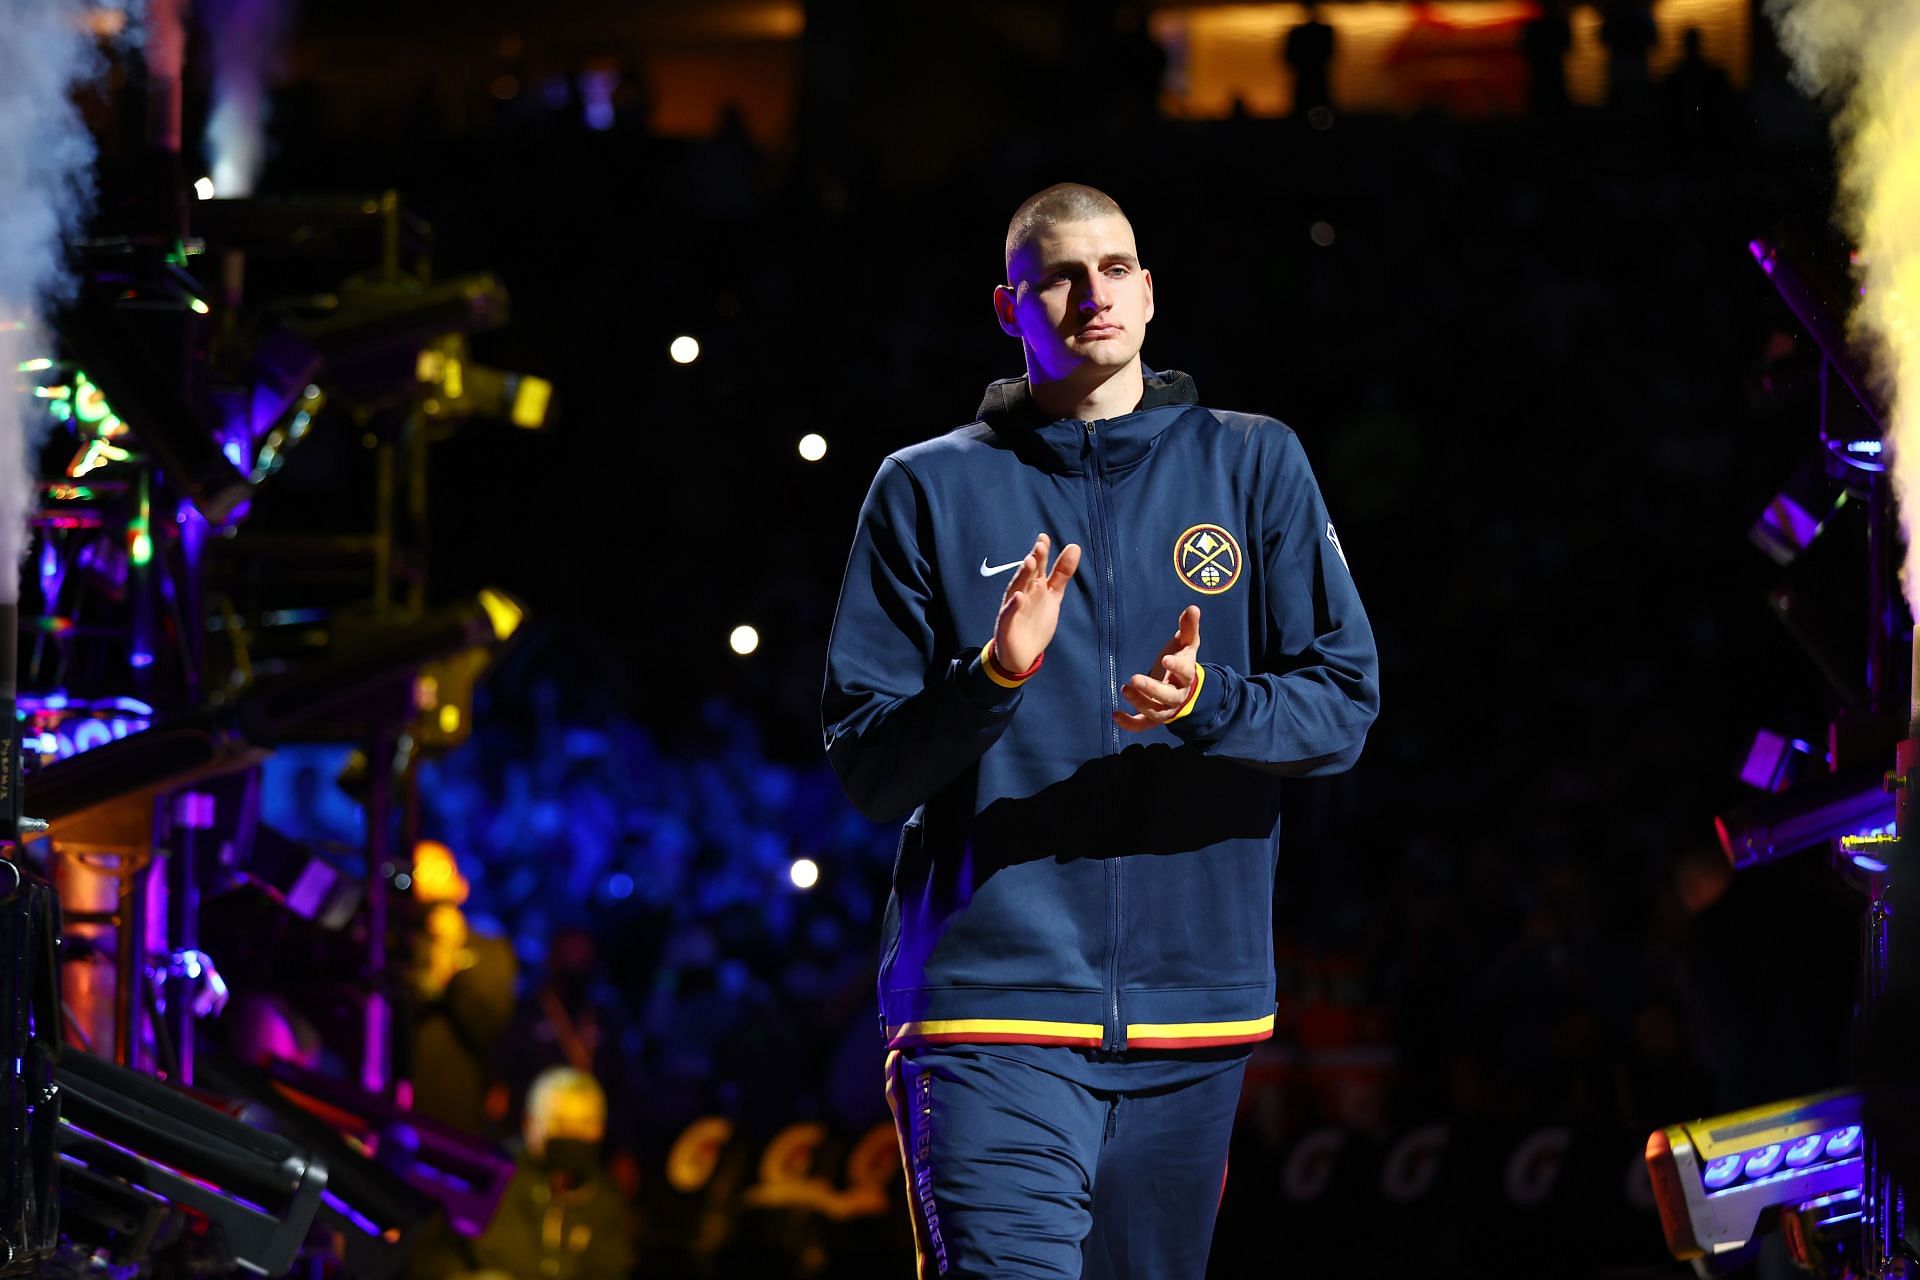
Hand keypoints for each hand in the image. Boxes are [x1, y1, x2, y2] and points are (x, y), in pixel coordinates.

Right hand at [993, 533, 1080, 673]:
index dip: (1041, 553)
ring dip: (1022, 576)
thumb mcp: (1053, 596)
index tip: (1044, 538)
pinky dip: (1013, 605)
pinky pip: (1009, 613)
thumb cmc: (1035, 621)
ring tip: (1029, 562)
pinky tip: (1019, 596)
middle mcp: (1022, 593)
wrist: (1022, 654)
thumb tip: (1074, 546)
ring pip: (1017, 589)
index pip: (1038, 567)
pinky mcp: (1006, 625)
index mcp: (1033, 586)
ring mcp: (1013, 608)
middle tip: (1040, 546)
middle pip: (1027, 575)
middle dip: (1034, 561)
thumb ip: (1062, 573)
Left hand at [1114, 605, 1200, 731]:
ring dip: (1139, 703)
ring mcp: (1166, 709)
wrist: (1185, 691)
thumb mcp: (1187, 645)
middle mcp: (1177, 695)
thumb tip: (1193, 608)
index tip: (1166, 659)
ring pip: (1155, 712)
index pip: (1185, 672)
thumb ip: (1189, 628)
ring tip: (1124, 688)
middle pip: (1168, 697)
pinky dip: (1130, 723)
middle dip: (1152, 689)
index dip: (1177, 666)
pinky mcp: (1153, 718)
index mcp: (1187, 675)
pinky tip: (1115, 715)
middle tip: (1134, 678)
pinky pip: (1143, 725)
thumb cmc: (1182, 662)